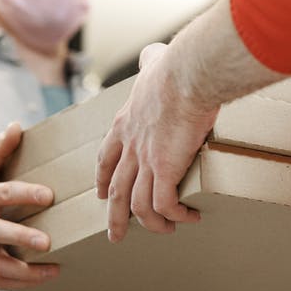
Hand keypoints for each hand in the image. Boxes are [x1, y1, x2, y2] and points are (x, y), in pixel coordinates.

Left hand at [95, 43, 217, 241]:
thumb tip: (154, 55)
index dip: (103, 178)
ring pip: (137, 205)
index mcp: (125, 123)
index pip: (106, 157)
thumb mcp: (153, 63)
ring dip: (151, 223)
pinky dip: (174, 215)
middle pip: (115, 191)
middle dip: (115, 217)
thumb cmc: (175, 67)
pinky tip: (188, 216)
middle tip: (115, 235)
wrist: (187, 76)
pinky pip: (164, 205)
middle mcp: (131, 146)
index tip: (101, 194)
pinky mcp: (165, 170)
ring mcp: (146, 161)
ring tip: (164, 230)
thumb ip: (151, 61)